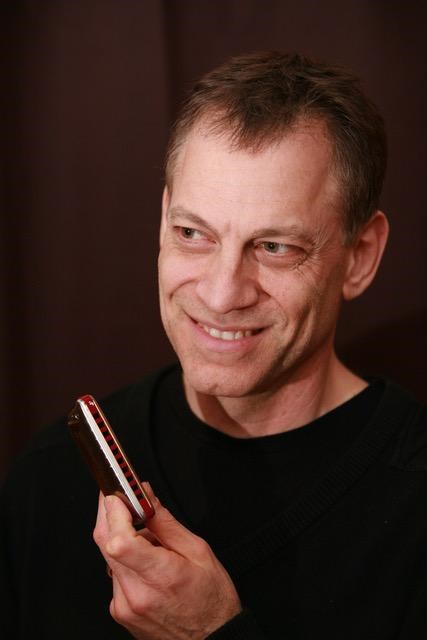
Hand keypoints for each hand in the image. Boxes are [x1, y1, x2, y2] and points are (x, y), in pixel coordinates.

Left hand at [93, 489, 241, 639]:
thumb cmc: (211, 601)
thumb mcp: (198, 551)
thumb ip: (166, 522)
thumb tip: (147, 497)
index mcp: (159, 576)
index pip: (119, 540)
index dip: (113, 512)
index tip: (116, 494)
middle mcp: (135, 594)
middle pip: (106, 544)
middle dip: (110, 514)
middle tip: (122, 497)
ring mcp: (123, 605)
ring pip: (109, 556)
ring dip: (122, 538)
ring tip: (150, 542)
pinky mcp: (119, 611)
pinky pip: (114, 574)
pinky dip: (126, 560)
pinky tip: (146, 563)